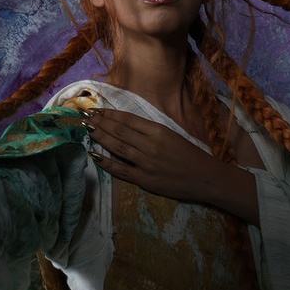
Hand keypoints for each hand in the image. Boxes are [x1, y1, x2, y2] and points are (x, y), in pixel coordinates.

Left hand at [83, 108, 258, 223]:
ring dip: (101, 138)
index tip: (96, 109)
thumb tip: (125, 122)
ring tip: (87, 130)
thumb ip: (149, 130)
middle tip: (84, 117)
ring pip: (118, 147)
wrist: (205, 177)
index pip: (128, 119)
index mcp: (158, 131)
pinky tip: (94, 155)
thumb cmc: (189, 154)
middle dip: (100, 123)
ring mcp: (147, 163)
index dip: (110, 114)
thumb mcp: (171, 134)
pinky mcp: (146, 180)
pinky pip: (122, 170)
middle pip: (120, 131)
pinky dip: (107, 163)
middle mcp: (151, 145)